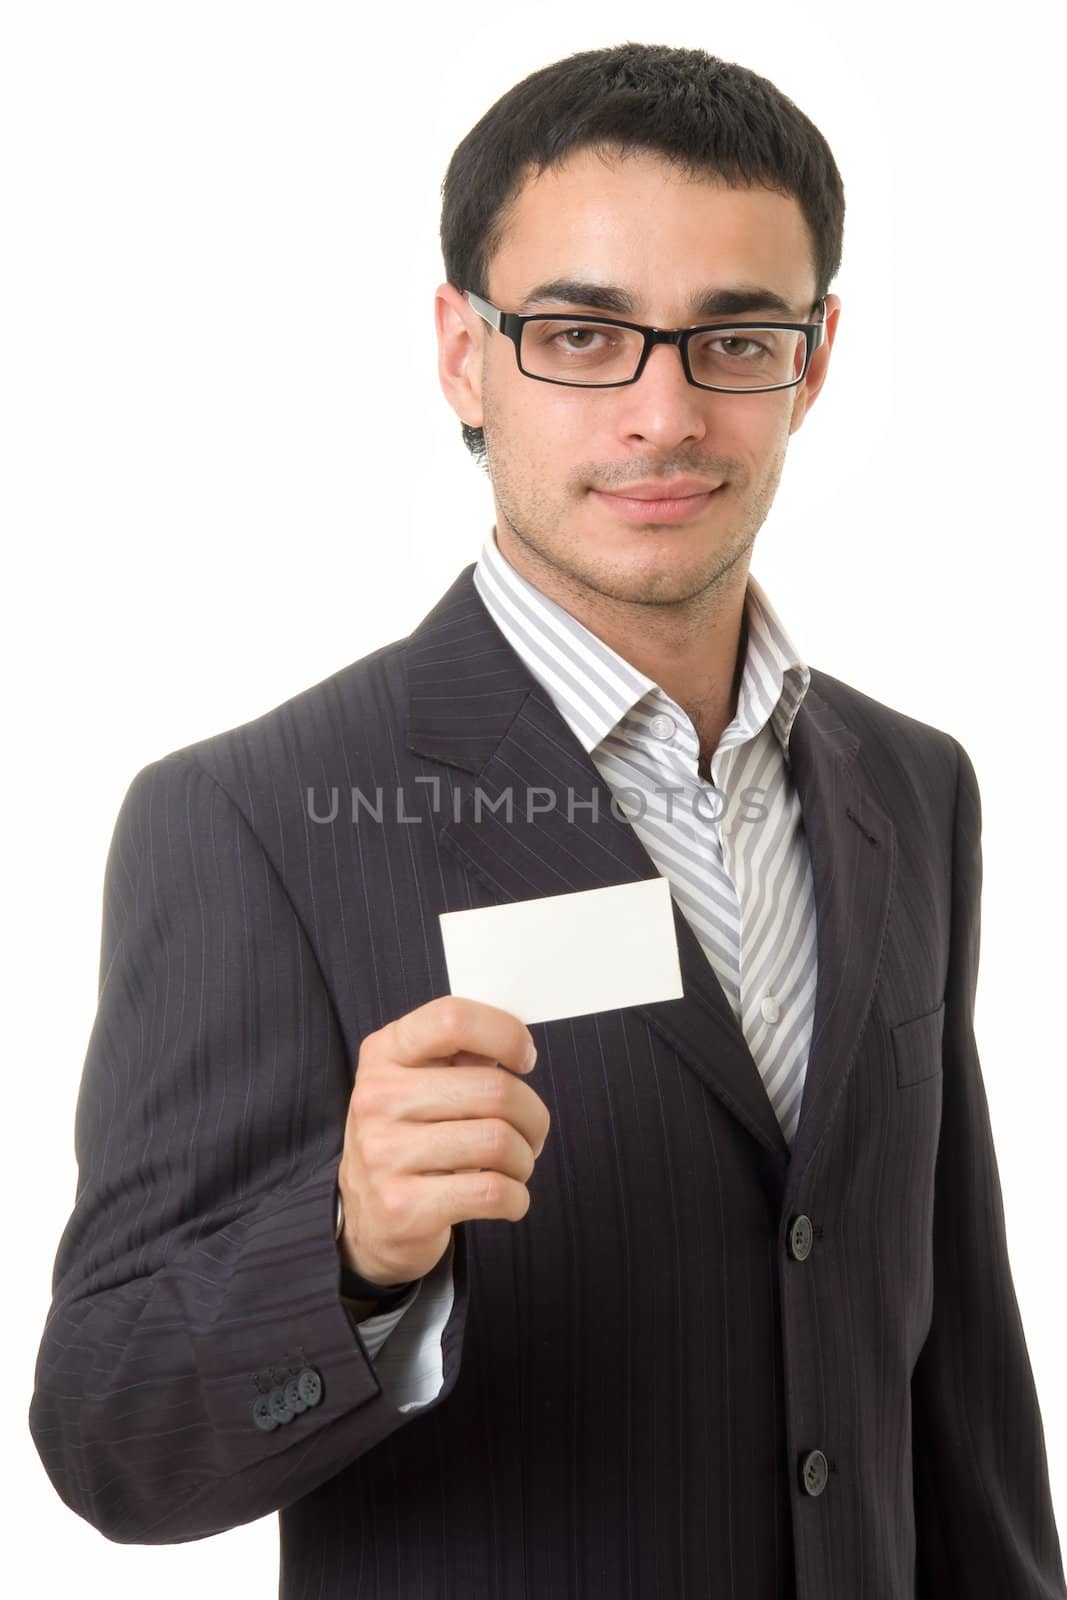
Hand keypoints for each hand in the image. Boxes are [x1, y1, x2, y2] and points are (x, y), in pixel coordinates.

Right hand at [336, 995, 549, 1287]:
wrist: (366, 1218)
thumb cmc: (409, 1138)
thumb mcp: (417, 1082)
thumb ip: (461, 1053)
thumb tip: (515, 1042)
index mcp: (384, 1054)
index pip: (452, 1020)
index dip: (505, 1034)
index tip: (524, 1059)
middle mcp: (377, 1099)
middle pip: (494, 1089)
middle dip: (533, 1115)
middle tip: (532, 1131)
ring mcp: (384, 1154)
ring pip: (499, 1142)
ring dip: (525, 1159)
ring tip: (515, 1165)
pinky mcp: (401, 1206)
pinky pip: (493, 1192)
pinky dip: (517, 1197)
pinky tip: (507, 1197)